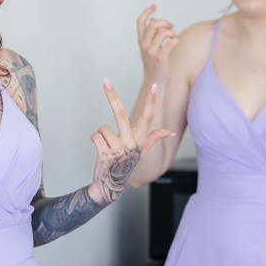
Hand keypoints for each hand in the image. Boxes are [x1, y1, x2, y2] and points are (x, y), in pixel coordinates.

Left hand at [89, 79, 171, 203]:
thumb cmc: (126, 164)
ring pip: (103, 128)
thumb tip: (171, 132)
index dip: (151, 101)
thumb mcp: (141, 152)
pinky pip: (95, 136)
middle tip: (105, 80)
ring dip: (101, 136)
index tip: (155, 85)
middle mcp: (131, 144)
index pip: (148, 117)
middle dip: (112, 95)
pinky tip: (100, 151)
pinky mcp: (105, 154)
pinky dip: (95, 141)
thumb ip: (154, 138)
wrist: (110, 185)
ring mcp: (118, 150)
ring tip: (107, 148)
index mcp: (139, 140)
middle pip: (121, 114)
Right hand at [137, 4, 177, 83]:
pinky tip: (175, 42)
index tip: (155, 5)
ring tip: (173, 37)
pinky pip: (170, 42)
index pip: (140, 21)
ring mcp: (152, 51)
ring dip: (171, 32)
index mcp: (141, 40)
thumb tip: (154, 20)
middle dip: (165, 22)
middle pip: (153, 24)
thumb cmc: (154, 63)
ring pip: (163, 32)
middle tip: (171, 26)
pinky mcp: (161, 57)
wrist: (154, 81)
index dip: (147, 11)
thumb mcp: (149, 47)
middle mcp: (144, 45)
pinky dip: (175, 39)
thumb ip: (151, 34)